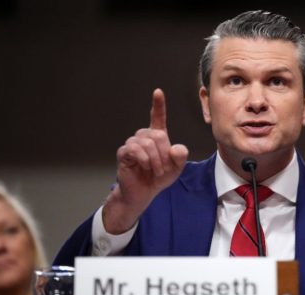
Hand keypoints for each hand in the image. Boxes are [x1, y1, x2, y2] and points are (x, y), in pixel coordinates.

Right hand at [103, 89, 188, 233]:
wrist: (143, 192)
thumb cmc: (158, 178)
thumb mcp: (176, 168)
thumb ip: (180, 157)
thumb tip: (176, 148)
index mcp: (157, 137)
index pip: (157, 117)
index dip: (158, 105)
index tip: (158, 92)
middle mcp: (143, 137)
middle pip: (158, 135)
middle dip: (164, 154)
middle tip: (163, 169)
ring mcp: (132, 143)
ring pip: (147, 143)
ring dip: (155, 160)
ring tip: (155, 171)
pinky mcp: (124, 152)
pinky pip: (135, 149)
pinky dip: (144, 159)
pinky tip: (145, 166)